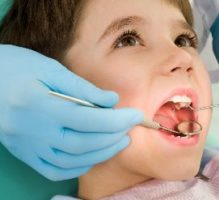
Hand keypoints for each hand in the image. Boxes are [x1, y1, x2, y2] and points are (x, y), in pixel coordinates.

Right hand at [0, 45, 142, 180]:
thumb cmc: (17, 68)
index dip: (117, 120)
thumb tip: (112, 101)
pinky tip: (94, 156)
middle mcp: (32, 132)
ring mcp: (28, 147)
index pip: (88, 120)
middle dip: (113, 136)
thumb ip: (83, 88)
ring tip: (120, 141)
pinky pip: (55, 170)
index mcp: (39, 106)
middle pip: (83, 143)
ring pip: (72, 160)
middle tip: (130, 127)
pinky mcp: (25, 154)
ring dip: (102, 153)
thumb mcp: (50, 69)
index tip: (135, 115)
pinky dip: (79, 166)